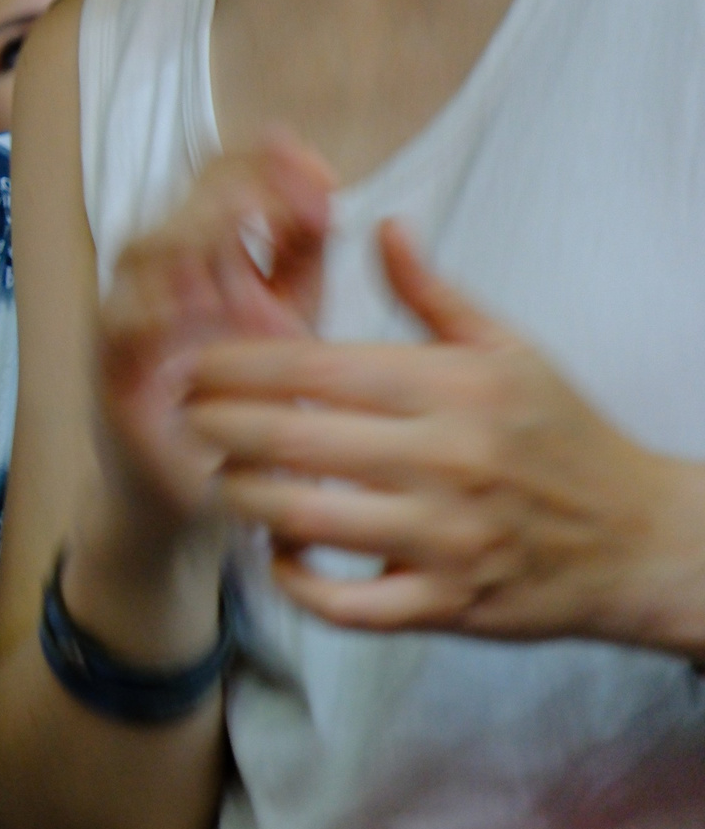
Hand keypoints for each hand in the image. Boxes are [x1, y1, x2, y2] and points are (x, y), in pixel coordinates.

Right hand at [91, 136, 333, 540]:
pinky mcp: (114, 371)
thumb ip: (304, 252)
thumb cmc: (250, 402)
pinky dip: (153, 307)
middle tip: (287, 195)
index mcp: (208, 255)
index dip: (265, 164)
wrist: (206, 491)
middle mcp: (164, 277)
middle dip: (234, 188)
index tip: (323, 174)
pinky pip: (120, 325)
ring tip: (241, 225)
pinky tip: (193, 303)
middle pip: (183, 203)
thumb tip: (326, 184)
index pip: (222, 179)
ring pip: (142, 251)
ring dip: (190, 232)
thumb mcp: (292, 317)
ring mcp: (132, 320)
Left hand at [186, 222, 704, 657]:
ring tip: (222, 476)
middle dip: (218, 427)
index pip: (313, 367)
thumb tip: (383, 223)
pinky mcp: (448, 604)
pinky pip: (345, 604)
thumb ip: (431, 291)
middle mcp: (444, 460)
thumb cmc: (564, 434)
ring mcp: (444, 538)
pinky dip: (294, 583)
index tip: (195, 364)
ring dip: (243, 498)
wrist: (642, 539)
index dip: (237, 365)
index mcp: (450, 388)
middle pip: (292, 440)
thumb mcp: (508, 349)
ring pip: (304, 520)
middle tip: (187, 417)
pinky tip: (275, 554)